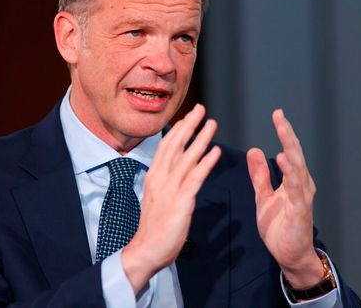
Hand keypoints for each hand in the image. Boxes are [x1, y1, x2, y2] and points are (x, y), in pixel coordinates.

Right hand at [122, 104, 221, 292]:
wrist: (146, 251)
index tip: (188, 116)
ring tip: (212, 123)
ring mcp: (170, 190)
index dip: (177, 130)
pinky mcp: (181, 203)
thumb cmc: (153, 228)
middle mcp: (160, 179)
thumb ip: (166, 183)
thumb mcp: (156, 199)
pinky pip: (195, 178)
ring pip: (187, 158)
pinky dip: (206, 163)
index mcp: (154, 177)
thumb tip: (176, 171)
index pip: (165, 147)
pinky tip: (215, 152)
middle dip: (188, 125)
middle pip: (175, 146)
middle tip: (200, 108)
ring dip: (201, 139)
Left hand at [247, 109, 323, 288]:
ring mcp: (302, 197)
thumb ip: (260, 174)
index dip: (284, 132)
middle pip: (295, 154)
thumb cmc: (280, 226)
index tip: (277, 114)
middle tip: (279, 115)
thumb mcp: (264, 196)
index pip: (289, 151)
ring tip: (283, 131)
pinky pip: (296, 189)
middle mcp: (301, 185)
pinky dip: (290, 174)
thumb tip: (255, 150)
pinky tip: (284, 160)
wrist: (290, 255)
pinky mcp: (300, 211)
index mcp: (293, 180)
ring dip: (291, 148)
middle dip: (288, 134)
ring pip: (298, 168)